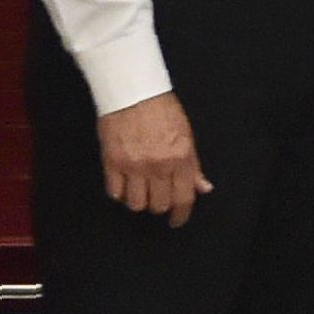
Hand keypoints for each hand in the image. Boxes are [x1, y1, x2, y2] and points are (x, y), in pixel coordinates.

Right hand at [97, 94, 210, 225]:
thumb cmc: (162, 111)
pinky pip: (115, 192)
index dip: (180, 214)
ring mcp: (133, 166)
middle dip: (160, 206)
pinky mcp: (111, 163)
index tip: (177, 220)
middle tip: (159, 198)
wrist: (134, 93)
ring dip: (139, 201)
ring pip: (136, 204)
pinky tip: (124, 184)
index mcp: (180, 158)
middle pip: (158, 205)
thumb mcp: (187, 136)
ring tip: (141, 191)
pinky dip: (120, 193)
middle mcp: (157, 166)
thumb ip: (193, 165)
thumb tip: (202, 188)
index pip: (183, 198)